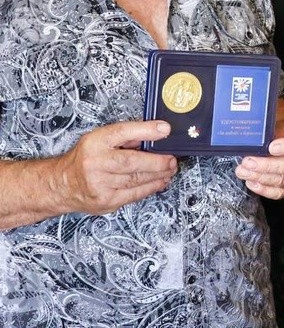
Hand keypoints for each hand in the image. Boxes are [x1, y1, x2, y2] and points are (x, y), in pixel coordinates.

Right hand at [58, 120, 177, 214]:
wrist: (62, 185)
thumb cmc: (86, 158)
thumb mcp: (101, 138)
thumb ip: (128, 135)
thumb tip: (158, 132)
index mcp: (94, 142)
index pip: (121, 133)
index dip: (146, 131)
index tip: (165, 130)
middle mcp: (94, 163)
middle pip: (131, 162)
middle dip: (158, 161)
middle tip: (172, 159)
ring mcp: (99, 185)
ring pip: (136, 180)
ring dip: (158, 175)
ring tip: (170, 169)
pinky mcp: (105, 202)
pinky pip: (134, 194)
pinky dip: (151, 187)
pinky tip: (161, 181)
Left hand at [236, 119, 283, 198]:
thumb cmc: (283, 133)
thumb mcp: (281, 126)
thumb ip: (272, 132)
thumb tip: (252, 140)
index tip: (271, 147)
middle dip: (266, 165)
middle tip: (248, 162)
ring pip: (283, 180)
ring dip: (261, 177)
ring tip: (243, 172)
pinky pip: (280, 193)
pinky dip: (264, 189)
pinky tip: (251, 182)